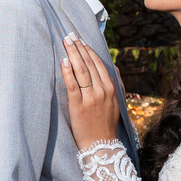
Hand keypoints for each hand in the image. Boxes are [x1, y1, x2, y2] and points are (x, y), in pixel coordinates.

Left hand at [60, 33, 120, 147]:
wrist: (101, 145)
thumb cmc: (106, 124)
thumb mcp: (116, 102)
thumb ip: (115, 83)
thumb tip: (111, 66)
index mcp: (111, 88)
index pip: (99, 63)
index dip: (89, 50)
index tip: (81, 40)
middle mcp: (102, 90)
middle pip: (89, 64)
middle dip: (79, 47)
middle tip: (70, 35)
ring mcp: (91, 98)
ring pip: (81, 71)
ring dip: (73, 54)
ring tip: (66, 43)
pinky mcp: (79, 106)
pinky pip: (72, 85)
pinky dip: (68, 72)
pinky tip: (64, 62)